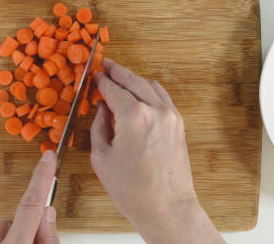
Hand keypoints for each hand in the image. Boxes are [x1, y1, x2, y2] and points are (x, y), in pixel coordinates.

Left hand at [0, 150, 58, 243]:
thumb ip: (49, 238)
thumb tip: (48, 214)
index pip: (33, 203)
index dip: (42, 178)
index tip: (48, 157)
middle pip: (19, 219)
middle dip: (33, 225)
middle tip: (41, 240)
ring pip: (6, 230)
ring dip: (18, 237)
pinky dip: (7, 242)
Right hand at [91, 59, 223, 243]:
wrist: (166, 207)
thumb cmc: (133, 189)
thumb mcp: (102, 156)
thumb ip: (99, 125)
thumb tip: (102, 108)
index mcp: (134, 117)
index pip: (113, 89)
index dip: (101, 81)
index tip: (94, 76)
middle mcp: (155, 111)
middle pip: (133, 80)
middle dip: (118, 72)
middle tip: (106, 66)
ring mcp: (171, 116)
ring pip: (150, 85)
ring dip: (134, 78)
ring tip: (120, 76)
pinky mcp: (178, 124)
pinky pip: (162, 97)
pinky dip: (148, 90)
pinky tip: (139, 92)